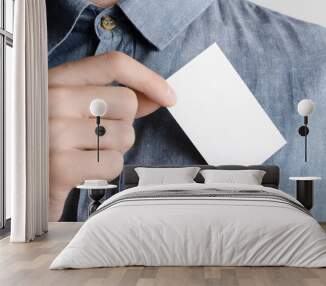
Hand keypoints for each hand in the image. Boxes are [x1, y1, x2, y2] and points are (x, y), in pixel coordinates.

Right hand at [48, 51, 175, 220]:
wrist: (17, 182)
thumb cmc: (48, 142)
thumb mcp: (73, 110)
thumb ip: (113, 99)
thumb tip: (155, 97)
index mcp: (55, 80)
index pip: (113, 64)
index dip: (148, 79)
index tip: (168, 97)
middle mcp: (52, 99)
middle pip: (127, 102)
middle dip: (123, 124)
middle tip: (97, 137)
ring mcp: (55, 132)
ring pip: (125, 135)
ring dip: (114, 149)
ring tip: (85, 154)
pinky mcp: (61, 166)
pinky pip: (114, 163)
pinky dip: (105, 170)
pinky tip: (84, 171)